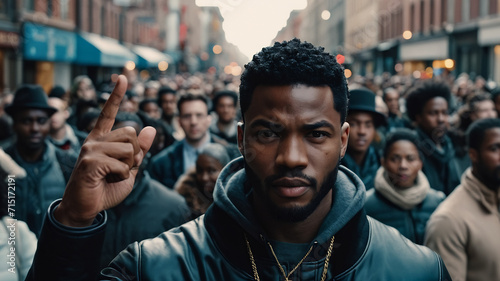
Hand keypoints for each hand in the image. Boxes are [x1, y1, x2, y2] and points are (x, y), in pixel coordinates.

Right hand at [54, 75, 155, 226]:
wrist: (86, 208)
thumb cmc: (106, 188)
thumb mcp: (130, 169)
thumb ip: (140, 151)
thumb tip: (150, 128)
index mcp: (102, 139)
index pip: (110, 113)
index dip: (117, 95)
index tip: (122, 77)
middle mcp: (94, 140)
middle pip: (131, 133)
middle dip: (135, 154)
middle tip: (120, 169)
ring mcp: (90, 149)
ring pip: (129, 149)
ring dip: (129, 166)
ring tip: (112, 175)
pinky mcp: (89, 161)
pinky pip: (122, 165)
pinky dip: (122, 176)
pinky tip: (106, 181)